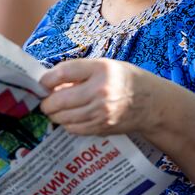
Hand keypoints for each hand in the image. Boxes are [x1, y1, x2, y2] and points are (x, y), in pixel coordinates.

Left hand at [39, 58, 162, 135]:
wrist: (152, 103)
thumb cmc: (124, 79)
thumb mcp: (103, 66)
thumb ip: (78, 72)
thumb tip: (50, 82)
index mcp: (101, 69)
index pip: (64, 73)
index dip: (47, 79)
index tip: (42, 83)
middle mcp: (101, 91)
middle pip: (60, 99)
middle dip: (47, 101)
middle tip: (45, 100)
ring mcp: (101, 112)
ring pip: (63, 117)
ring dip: (54, 114)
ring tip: (55, 109)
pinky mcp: (102, 127)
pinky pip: (74, 128)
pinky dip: (67, 123)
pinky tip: (69, 117)